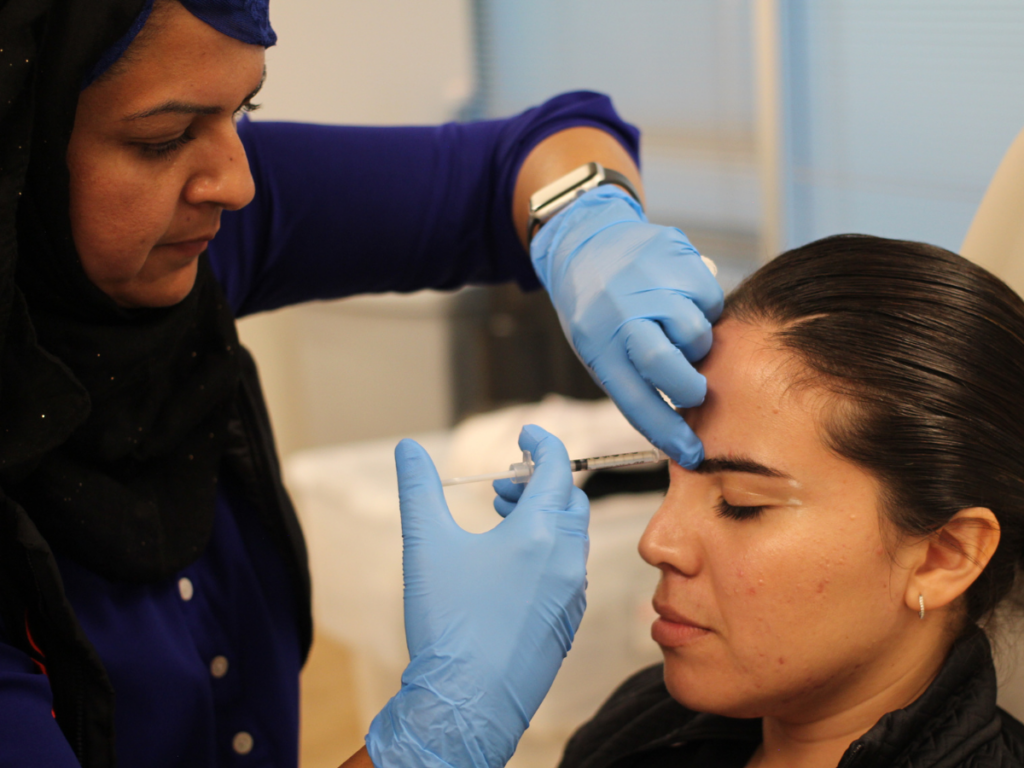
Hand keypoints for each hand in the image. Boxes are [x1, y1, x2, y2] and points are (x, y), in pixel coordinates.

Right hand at [365, 425, 589, 767]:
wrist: (467, 701)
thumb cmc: (448, 623)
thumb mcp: (425, 545)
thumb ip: (418, 489)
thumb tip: (407, 448)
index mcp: (538, 533)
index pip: (556, 467)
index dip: (541, 442)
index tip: (524, 434)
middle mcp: (564, 558)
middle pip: (569, 498)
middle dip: (538, 480)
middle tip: (501, 484)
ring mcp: (570, 592)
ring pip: (571, 534)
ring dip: (543, 514)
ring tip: (501, 519)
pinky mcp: (566, 620)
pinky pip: (568, 568)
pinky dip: (548, 548)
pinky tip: (511, 564)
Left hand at [531, 185, 723, 466]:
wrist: (588, 244)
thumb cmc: (598, 311)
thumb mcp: (598, 349)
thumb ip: (635, 380)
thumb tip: (680, 423)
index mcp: (599, 345)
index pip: (635, 401)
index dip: (667, 433)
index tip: (692, 454)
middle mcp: (623, 313)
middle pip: (668, 366)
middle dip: (689, 387)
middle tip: (690, 388)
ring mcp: (652, 282)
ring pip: (698, 334)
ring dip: (696, 342)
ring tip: (676, 331)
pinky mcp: (678, 258)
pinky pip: (712, 300)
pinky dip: (704, 309)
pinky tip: (682, 300)